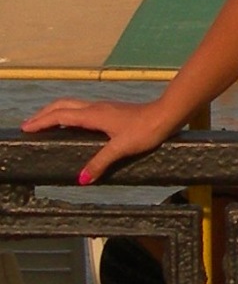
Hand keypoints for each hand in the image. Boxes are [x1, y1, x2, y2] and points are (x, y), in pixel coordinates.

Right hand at [20, 98, 173, 183]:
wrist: (166, 115)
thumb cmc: (145, 130)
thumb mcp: (121, 149)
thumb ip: (100, 163)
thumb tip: (81, 179)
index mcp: (93, 115)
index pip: (59, 116)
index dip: (41, 122)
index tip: (26, 128)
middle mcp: (95, 108)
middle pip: (61, 105)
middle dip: (43, 114)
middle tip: (29, 125)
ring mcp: (103, 107)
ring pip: (71, 105)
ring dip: (55, 112)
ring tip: (44, 122)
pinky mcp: (110, 110)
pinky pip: (81, 109)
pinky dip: (68, 113)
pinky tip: (72, 123)